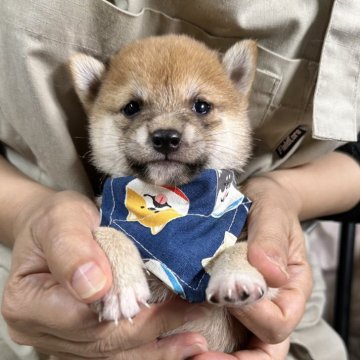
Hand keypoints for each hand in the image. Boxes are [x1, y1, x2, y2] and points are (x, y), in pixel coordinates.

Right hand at [1, 190, 207, 358]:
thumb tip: (95, 288)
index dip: (129, 313)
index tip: (172, 301)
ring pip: (111, 354)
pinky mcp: (80, 337)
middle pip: (101, 342)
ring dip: (156, 350)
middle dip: (152, 332)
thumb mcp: (62, 220)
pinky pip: (115, 351)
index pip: (83, 317)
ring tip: (193, 343)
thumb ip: (72, 250)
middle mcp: (40, 330)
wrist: (54, 227)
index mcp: (28, 302)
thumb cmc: (56, 220)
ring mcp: (60, 338)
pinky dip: (146, 350)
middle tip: (194, 323)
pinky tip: (175, 346)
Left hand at [194, 174, 311, 358]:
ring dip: (219, 355)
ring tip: (190, 356)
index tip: (230, 297)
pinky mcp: (229, 297)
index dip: (256, 316)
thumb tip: (270, 272)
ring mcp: (250, 304)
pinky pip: (223, 328)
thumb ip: (271, 240)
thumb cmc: (269, 205)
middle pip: (264, 348)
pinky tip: (184, 335)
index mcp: (291, 288)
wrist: (256, 199)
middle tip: (200, 359)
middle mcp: (272, 302)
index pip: (280, 322)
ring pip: (243, 344)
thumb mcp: (272, 213)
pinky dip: (205, 337)